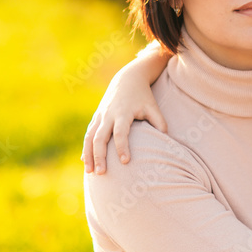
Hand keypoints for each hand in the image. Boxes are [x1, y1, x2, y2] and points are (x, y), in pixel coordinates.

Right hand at [82, 58, 167, 173]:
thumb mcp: (152, 106)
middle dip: (99, 156)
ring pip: (89, 137)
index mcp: (123, 112)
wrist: (127, 79)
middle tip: (101, 173)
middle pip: (99, 137)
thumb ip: (159, 122)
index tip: (125, 161)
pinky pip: (88, 134)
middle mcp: (108, 115)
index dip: (122, 147)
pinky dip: (86, 148)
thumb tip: (166, 140)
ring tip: (90, 172)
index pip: (121, 132)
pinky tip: (85, 162)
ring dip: (88, 155)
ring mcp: (100, 116)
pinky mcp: (96, 117)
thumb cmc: (143, 96)